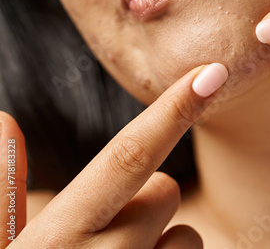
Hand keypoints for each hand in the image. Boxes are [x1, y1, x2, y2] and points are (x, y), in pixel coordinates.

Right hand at [0, 63, 227, 247]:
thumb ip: (1, 187)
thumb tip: (4, 119)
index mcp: (60, 238)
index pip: (128, 157)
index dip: (172, 110)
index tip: (212, 72)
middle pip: (165, 192)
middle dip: (144, 197)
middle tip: (99, 229)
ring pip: (185, 234)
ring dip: (158, 237)